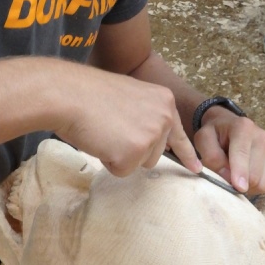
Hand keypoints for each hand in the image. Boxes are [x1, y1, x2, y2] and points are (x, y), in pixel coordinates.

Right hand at [53, 67, 200, 177]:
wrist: (68, 94)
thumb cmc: (89, 94)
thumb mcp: (129, 96)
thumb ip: (144, 114)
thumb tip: (145, 137)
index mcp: (164, 100)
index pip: (178, 133)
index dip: (187, 153)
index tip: (196, 168)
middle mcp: (163, 117)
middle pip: (154, 153)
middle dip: (132, 148)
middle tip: (111, 127)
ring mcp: (151, 136)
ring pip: (139, 163)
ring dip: (121, 155)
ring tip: (105, 131)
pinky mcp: (135, 153)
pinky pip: (121, 170)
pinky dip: (108, 161)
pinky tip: (100, 140)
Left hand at [193, 107, 264, 194]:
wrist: (228, 127)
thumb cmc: (214, 135)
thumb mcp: (204, 140)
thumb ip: (212, 157)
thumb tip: (228, 177)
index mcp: (243, 127)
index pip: (242, 154)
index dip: (240, 173)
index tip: (238, 187)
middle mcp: (262, 136)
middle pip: (255, 174)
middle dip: (240, 184)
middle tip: (227, 180)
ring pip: (264, 182)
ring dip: (249, 187)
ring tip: (237, 178)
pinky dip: (258, 187)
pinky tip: (247, 178)